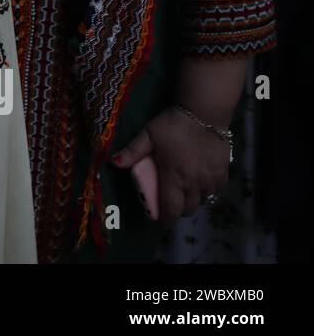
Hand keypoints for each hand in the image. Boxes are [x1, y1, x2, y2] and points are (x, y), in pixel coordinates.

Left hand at [111, 107, 230, 223]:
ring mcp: (211, 179)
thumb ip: (132, 151)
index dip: (165, 220)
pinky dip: (206, 192)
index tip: (159, 223)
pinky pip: (215, 191)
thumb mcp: (148, 135)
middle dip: (177, 211)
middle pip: (187, 209)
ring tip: (183, 192)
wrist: (204, 112)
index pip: (170, 208)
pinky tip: (199, 183)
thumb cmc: (173, 125)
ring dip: (192, 201)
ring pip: (202, 201)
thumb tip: (112, 163)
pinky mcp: (224, 173)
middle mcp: (194, 183)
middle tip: (169, 203)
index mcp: (174, 177)